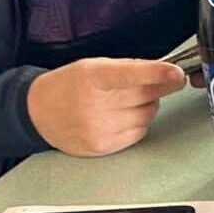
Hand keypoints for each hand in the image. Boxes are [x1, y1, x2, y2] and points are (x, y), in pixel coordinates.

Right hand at [28, 58, 184, 157]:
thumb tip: (165, 73)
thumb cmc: (69, 85)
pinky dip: (137, 123)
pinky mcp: (103, 146)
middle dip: (156, 87)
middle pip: (146, 95)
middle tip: (147, 83)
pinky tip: (119, 117)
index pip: (130, 75)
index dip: (156, 73)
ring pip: (147, 114)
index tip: (176, 73)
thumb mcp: (93, 66)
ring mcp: (98, 128)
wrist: (37, 112)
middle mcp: (94, 105)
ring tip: (122, 102)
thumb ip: (129, 68)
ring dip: (145, 106)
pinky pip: (139, 132)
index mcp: (92, 77)